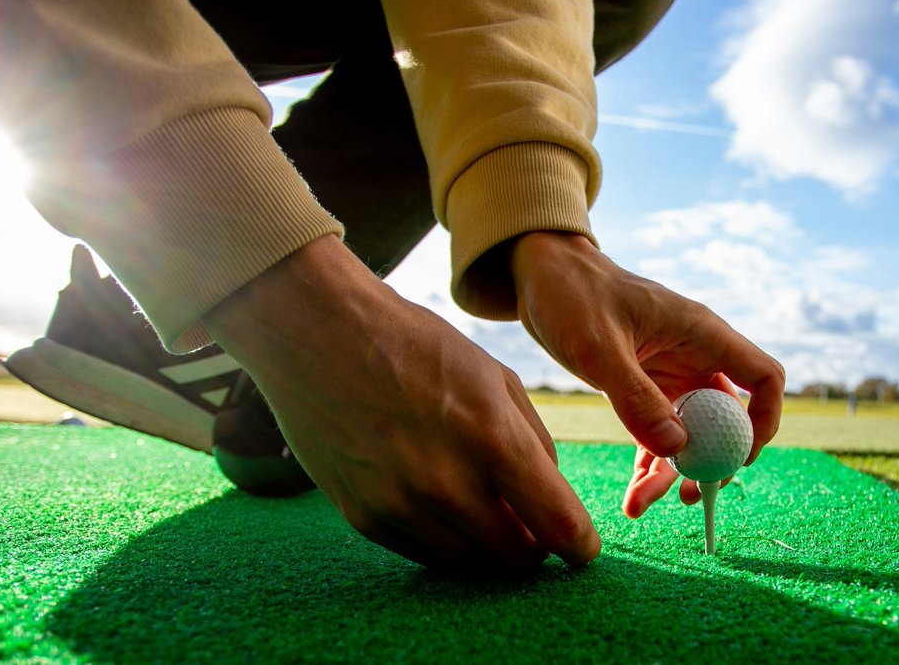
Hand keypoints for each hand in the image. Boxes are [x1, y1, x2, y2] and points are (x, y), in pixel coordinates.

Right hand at [203, 236, 600, 569]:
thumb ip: (532, 442)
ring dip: (489, 549)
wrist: (318, 333)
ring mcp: (401, 505)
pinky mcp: (364, 517)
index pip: (559, 525)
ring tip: (486, 513)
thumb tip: (549, 501)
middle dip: (535, 547)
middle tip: (530, 526)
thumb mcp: (493, 376)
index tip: (580, 548)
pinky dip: (446, 541)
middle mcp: (447, 482)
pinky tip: (443, 507)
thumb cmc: (414, 345)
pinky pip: (425, 555)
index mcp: (492, 438)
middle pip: (517, 557)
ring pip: (471, 565)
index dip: (579, 546)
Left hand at [508, 231, 783, 516]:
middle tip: (686, 497)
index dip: (764, 419)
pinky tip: (632, 489)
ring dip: (672, 469)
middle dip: (709, 460)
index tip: (739, 456)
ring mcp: (667, 372)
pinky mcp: (641, 385)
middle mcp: (692, 354)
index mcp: (700, 333)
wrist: (540, 274)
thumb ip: (636, 398)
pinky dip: (649, 460)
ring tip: (641, 504)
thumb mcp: (598, 348)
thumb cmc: (571, 294)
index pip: (762, 377)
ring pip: (689, 431)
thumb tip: (678, 448)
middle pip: (724, 418)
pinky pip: (658, 430)